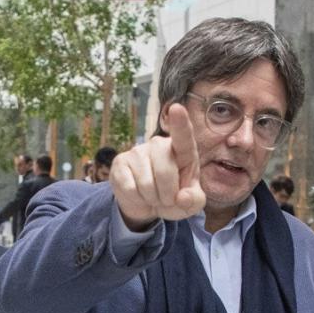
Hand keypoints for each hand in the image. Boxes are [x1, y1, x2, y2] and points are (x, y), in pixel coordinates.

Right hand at [108, 102, 204, 231]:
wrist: (148, 204)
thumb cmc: (174, 196)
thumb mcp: (190, 202)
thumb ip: (194, 200)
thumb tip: (182, 198)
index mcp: (182, 150)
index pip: (183, 135)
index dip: (180, 123)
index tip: (177, 108)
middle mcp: (159, 145)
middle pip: (165, 171)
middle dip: (168, 194)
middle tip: (167, 198)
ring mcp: (137, 152)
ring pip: (146, 184)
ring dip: (152, 198)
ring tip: (153, 196)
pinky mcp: (119, 163)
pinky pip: (130, 188)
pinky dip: (137, 199)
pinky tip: (138, 194)